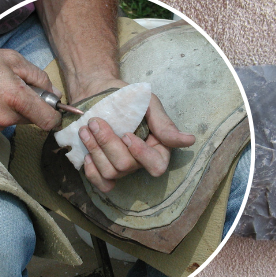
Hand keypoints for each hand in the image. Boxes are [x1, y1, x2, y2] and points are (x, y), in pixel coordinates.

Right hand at [0, 46, 61, 134]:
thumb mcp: (12, 59)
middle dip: (32, 106)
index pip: (48, 121)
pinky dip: (0, 113)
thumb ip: (38, 77)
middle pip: (33, 119)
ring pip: (17, 121)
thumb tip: (54, 92)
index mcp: (16, 97)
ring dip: (15, 109)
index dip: (56, 116)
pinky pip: (1, 124)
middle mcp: (5, 117)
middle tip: (18, 88)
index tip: (54, 108)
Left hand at [75, 79, 195, 191]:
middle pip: (126, 166)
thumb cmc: (127, 98)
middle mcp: (141, 161)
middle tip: (95, 122)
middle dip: (107, 143)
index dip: (141, 154)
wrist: (99, 93)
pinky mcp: (104, 170)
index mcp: (158, 147)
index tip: (127, 134)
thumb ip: (164, 124)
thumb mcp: (149, 104)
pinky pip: (102, 183)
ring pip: (110, 172)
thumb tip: (188, 141)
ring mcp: (122, 168)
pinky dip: (92, 172)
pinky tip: (87, 154)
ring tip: (87, 129)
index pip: (157, 166)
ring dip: (94, 150)